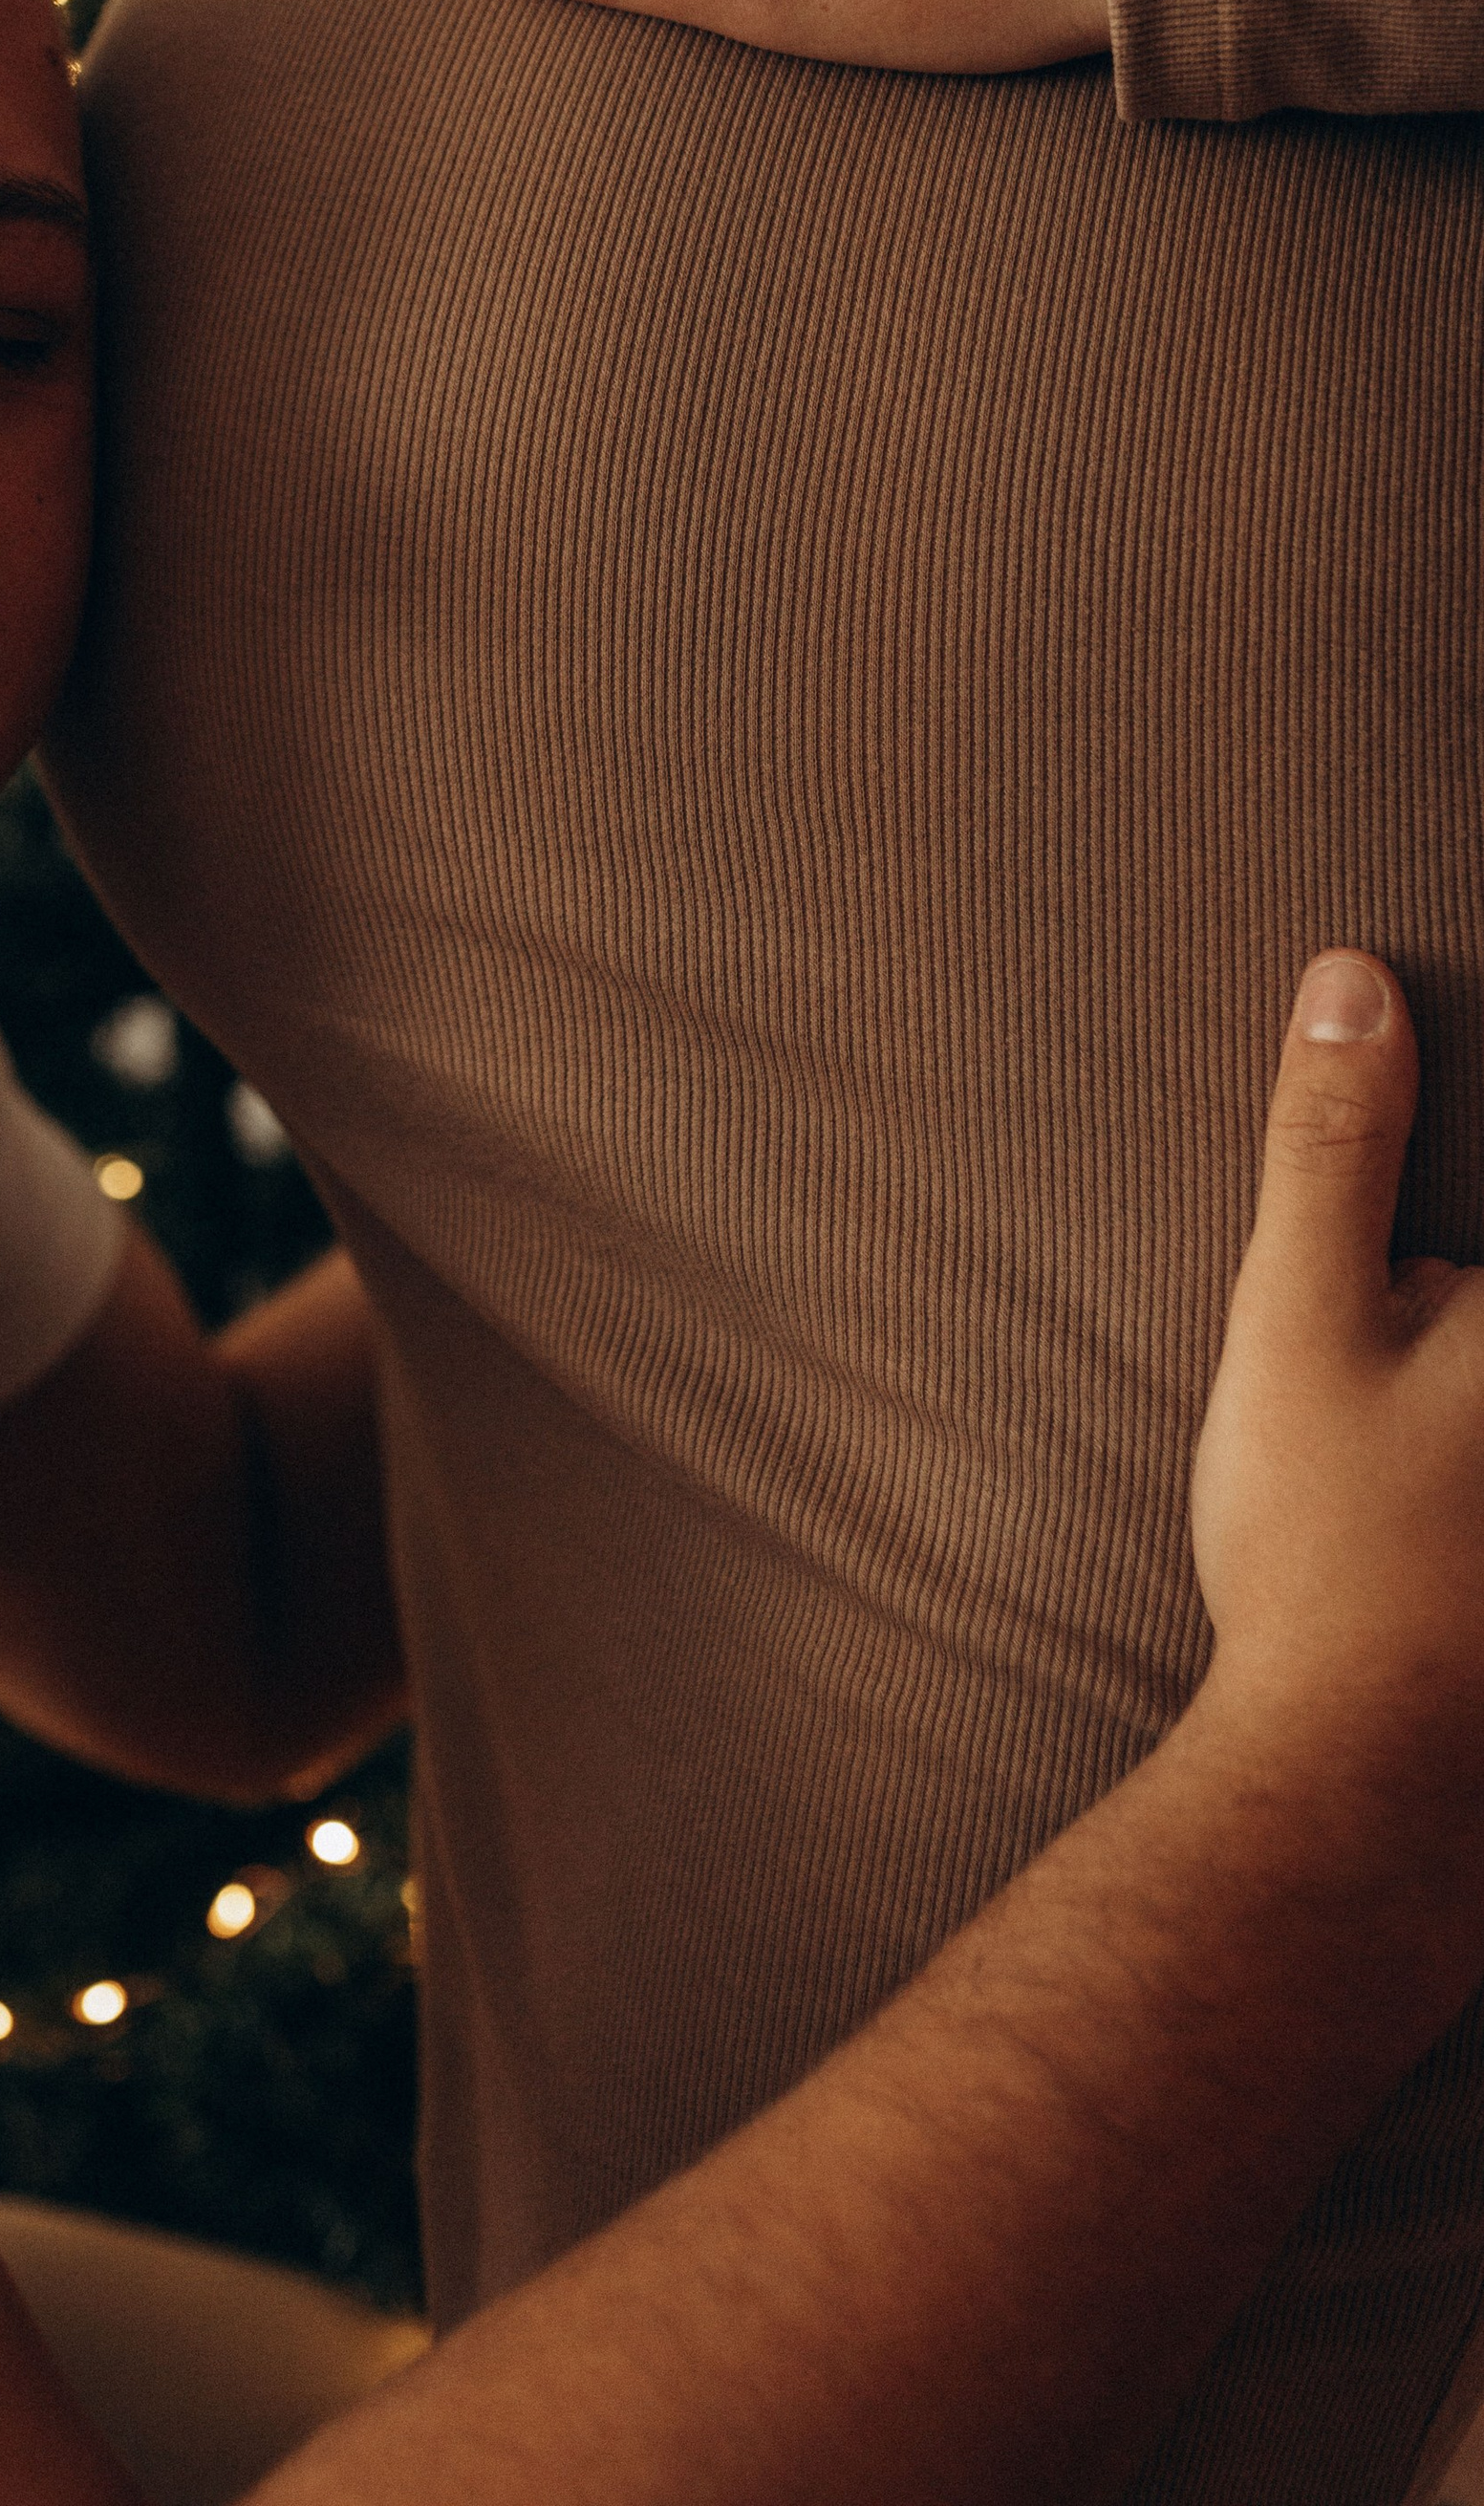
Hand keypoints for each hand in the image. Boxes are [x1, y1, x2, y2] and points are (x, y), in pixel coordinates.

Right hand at [1192, 951, 1483, 1855]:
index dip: (1463, 1219)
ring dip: (1455, 1369)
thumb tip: (1354, 981)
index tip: (1433, 1263)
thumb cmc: (1331, 1545)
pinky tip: (1444, 1494)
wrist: (1368, 1785)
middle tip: (1414, 1315)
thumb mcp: (1300, 1317)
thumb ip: (1335, 1147)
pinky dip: (1468, 1465)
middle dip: (1448, 1303)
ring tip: (1422, 1402)